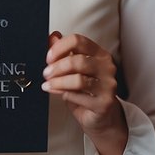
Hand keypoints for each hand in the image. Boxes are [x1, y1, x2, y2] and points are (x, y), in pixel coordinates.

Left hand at [41, 31, 126, 154]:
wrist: (101, 117)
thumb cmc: (86, 91)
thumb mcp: (73, 70)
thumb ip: (63, 53)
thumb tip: (52, 36)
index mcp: (100, 54)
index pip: (78, 40)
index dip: (59, 47)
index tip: (48, 57)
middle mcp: (107, 67)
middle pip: (77, 60)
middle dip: (56, 67)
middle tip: (46, 73)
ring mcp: (108, 85)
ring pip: (77, 79)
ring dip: (58, 82)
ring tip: (48, 85)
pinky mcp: (104, 102)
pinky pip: (79, 96)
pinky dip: (64, 94)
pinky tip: (59, 94)